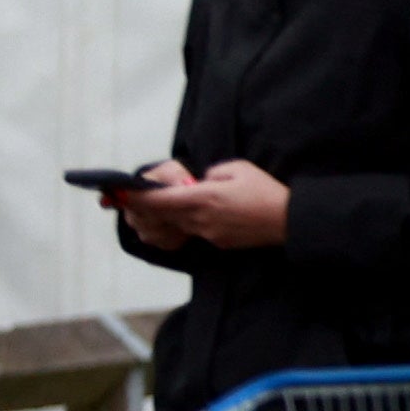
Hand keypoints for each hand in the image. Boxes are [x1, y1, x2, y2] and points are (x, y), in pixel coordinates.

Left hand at [132, 159, 289, 249]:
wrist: (289, 221)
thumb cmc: (266, 191)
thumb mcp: (238, 168)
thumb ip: (211, 173)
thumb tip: (199, 181)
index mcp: (202, 198)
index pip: (158, 200)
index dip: (136, 196)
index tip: (120, 192)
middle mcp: (199, 219)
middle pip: (162, 215)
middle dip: (147, 207)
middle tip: (132, 199)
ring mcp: (207, 233)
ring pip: (177, 224)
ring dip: (168, 215)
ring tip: (165, 205)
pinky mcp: (218, 242)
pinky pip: (195, 230)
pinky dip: (190, 221)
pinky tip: (200, 213)